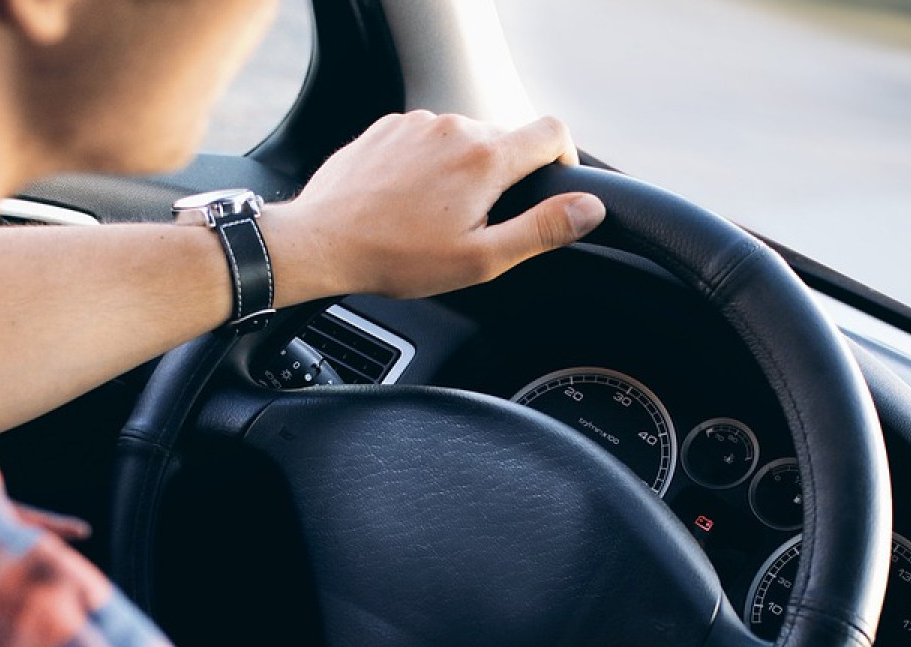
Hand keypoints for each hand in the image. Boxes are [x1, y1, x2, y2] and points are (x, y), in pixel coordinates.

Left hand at [265, 112, 607, 302]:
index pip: (552, 132)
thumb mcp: (481, 258)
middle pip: (506, 139)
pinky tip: (408, 201)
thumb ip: (542, 230)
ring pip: (464, 139)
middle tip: (478, 224)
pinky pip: (426, 138)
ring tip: (436, 216)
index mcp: (486, 158)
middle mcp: (455, 127)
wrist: (321, 242)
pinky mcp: (388, 127)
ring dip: (463, 171)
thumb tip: (589, 209)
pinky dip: (429, 164)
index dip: (564, 159)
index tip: (552, 187)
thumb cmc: (396, 257)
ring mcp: (418, 123)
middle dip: (504, 177)